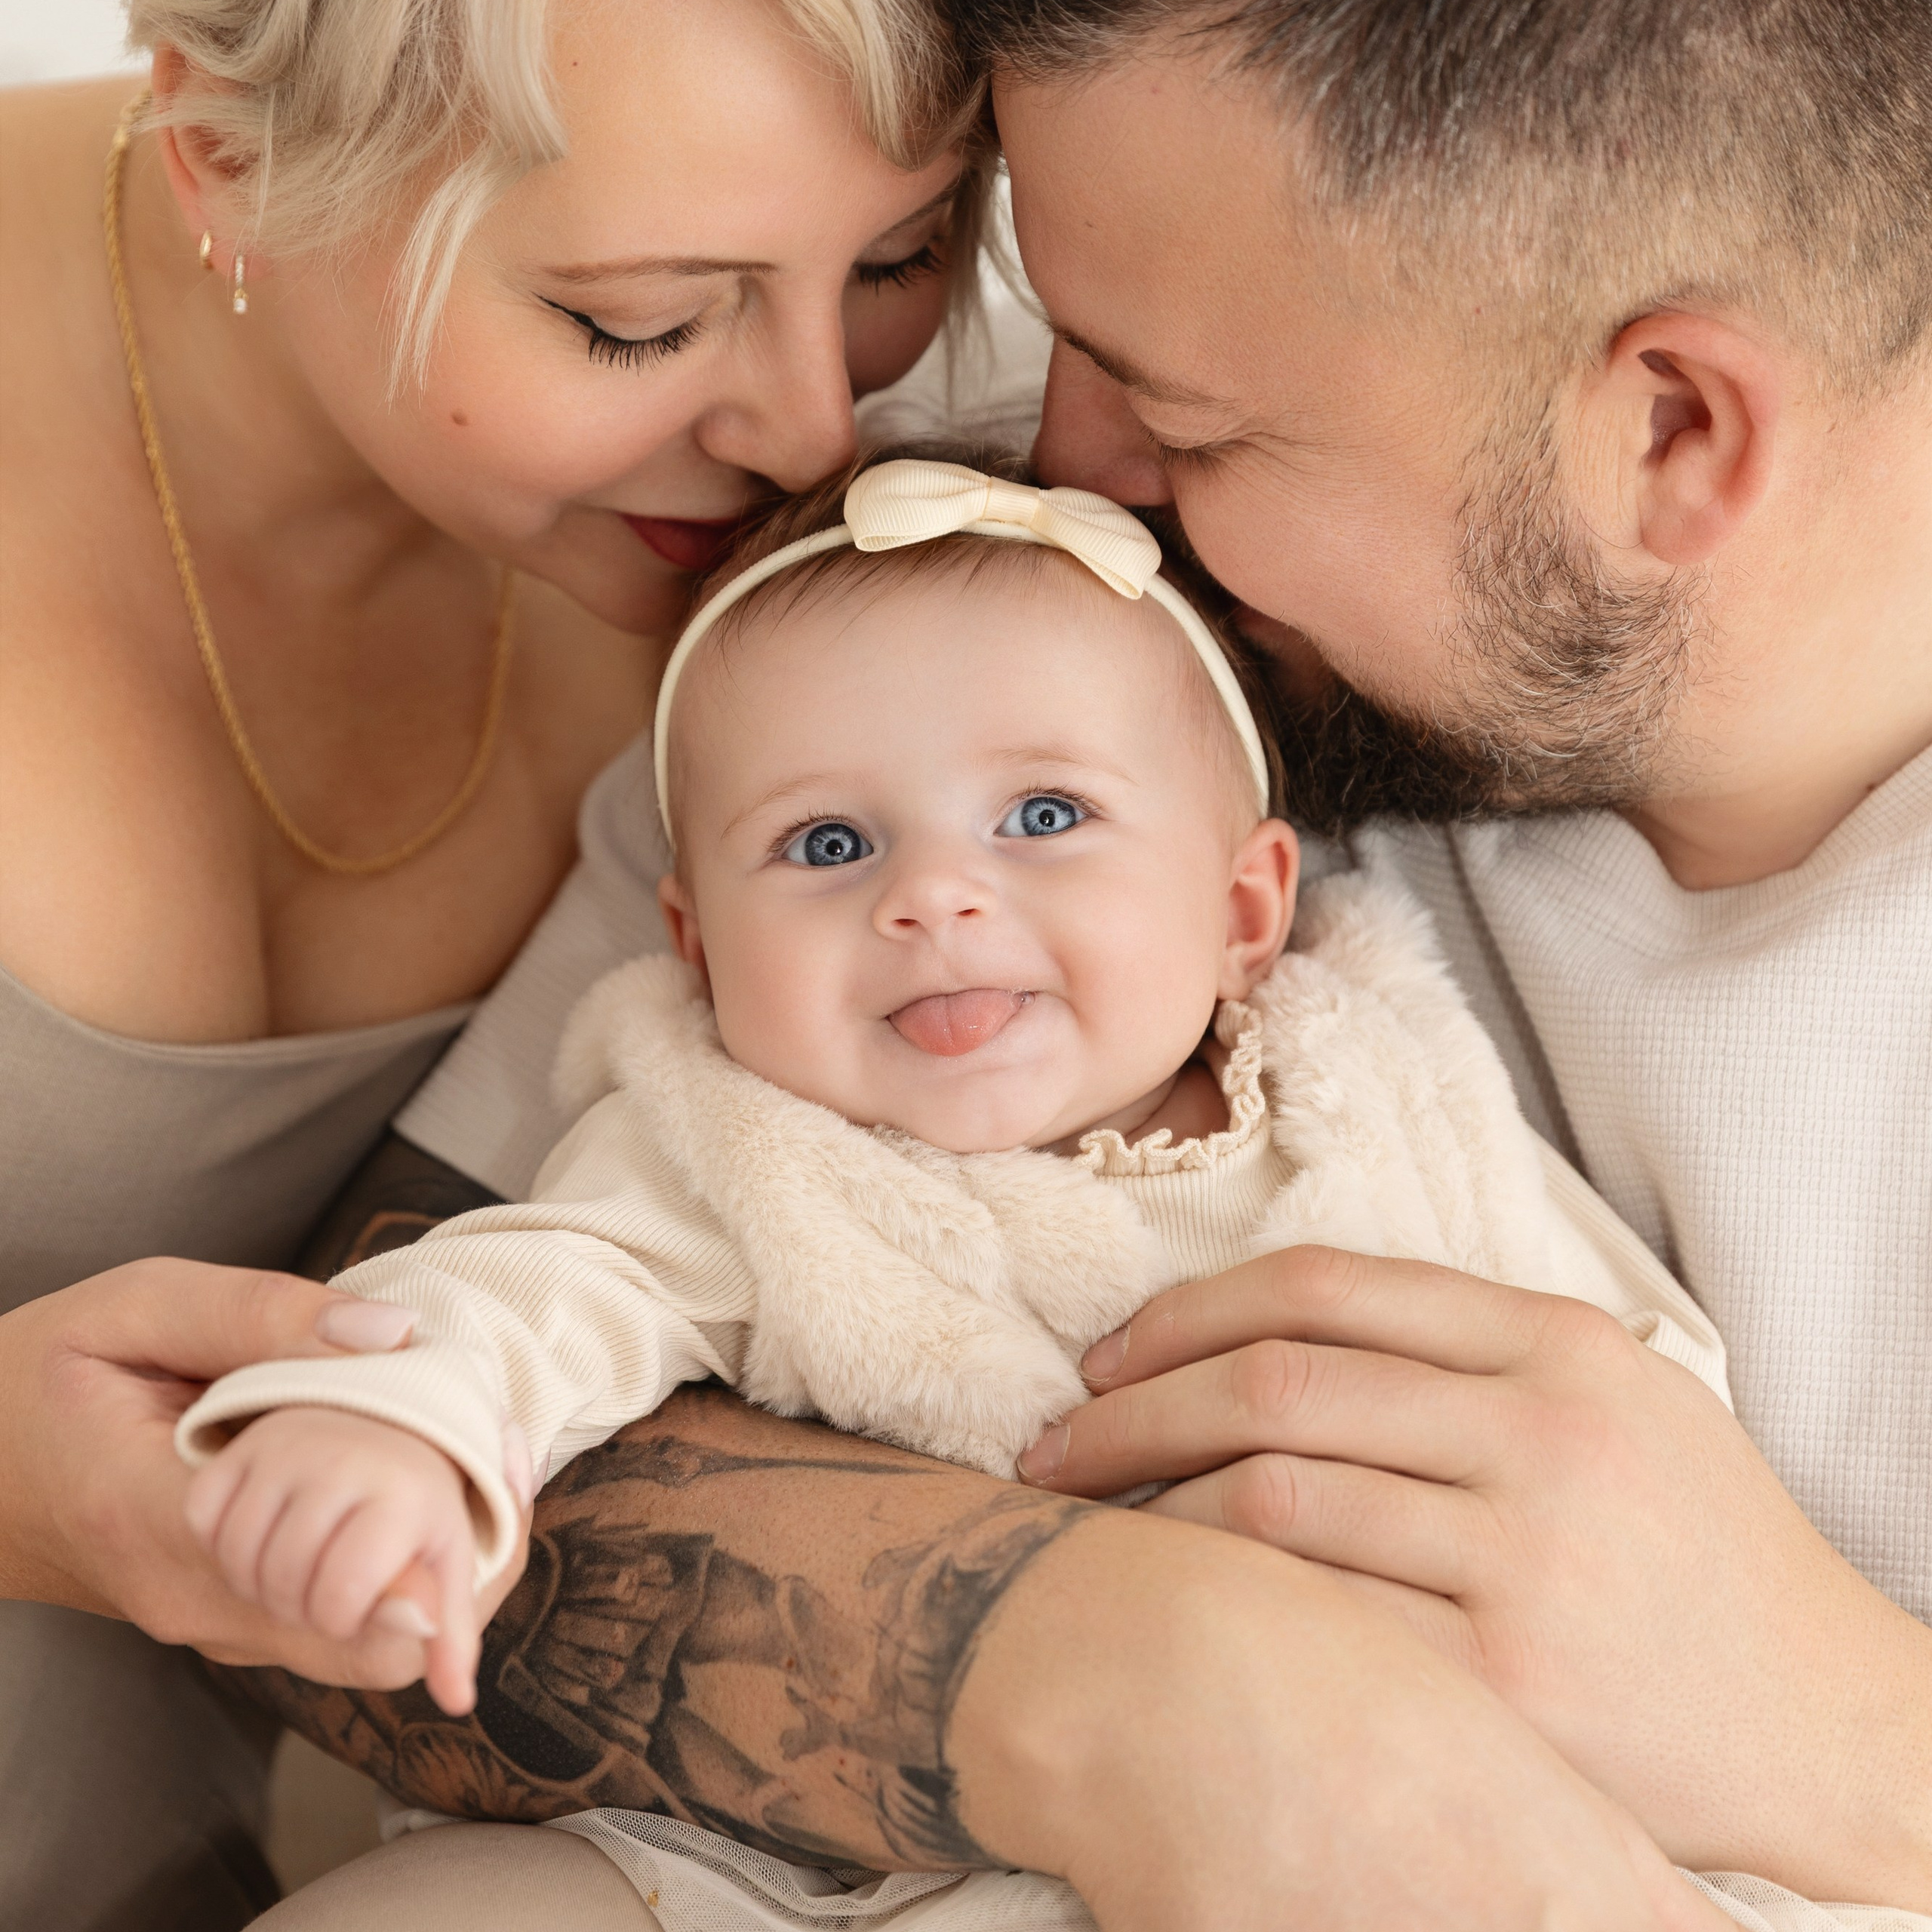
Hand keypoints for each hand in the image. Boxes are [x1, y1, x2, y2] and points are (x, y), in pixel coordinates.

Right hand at [0, 1257, 527, 1686]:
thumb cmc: (38, 1376)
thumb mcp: (134, 1306)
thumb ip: (260, 1313)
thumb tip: (392, 1337)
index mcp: (153, 1512)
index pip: (318, 1566)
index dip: (426, 1529)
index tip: (495, 1457)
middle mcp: (187, 1596)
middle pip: (365, 1626)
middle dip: (455, 1553)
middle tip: (506, 1452)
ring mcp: (204, 1624)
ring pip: (360, 1640)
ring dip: (432, 1565)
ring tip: (478, 1462)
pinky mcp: (222, 1624)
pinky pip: (332, 1623)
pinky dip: (392, 1572)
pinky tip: (423, 1492)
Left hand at [1017, 1245, 1931, 1905]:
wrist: (1832, 1728)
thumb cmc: (1699, 1554)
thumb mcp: (1618, 1401)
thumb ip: (1470, 1351)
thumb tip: (1277, 1325)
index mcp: (1555, 1344)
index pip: (1322, 1285)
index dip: (1185, 1310)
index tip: (1107, 1352)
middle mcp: (1539, 1430)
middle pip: (1274, 1382)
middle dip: (1130, 1408)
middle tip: (1053, 1442)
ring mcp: (1526, 1554)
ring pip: (1271, 1497)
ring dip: (1146, 1508)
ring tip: (1082, 1525)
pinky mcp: (1510, 1680)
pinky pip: (1318, 1618)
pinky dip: (1217, 1603)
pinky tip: (1166, 1608)